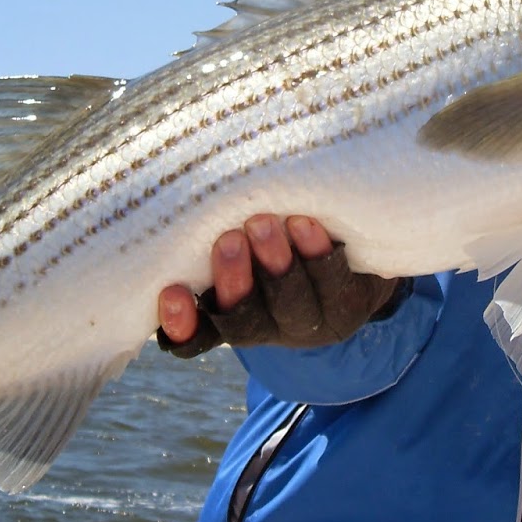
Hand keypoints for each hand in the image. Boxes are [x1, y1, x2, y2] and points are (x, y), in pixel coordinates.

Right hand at [155, 215, 400, 358]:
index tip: (171, 292)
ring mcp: (311, 321)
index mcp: (227, 320)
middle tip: (228, 241)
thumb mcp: (236, 237)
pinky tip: (307, 226)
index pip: (195, 338)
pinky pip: (334, 288)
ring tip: (264, 224)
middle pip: (243, 322)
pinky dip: (318, 257)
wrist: (354, 245)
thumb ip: (206, 228)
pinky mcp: (351, 304)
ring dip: (277, 266)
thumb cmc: (272, 233)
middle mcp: (267, 327)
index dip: (181, 323)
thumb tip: (168, 183)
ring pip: (290, 305)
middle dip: (234, 281)